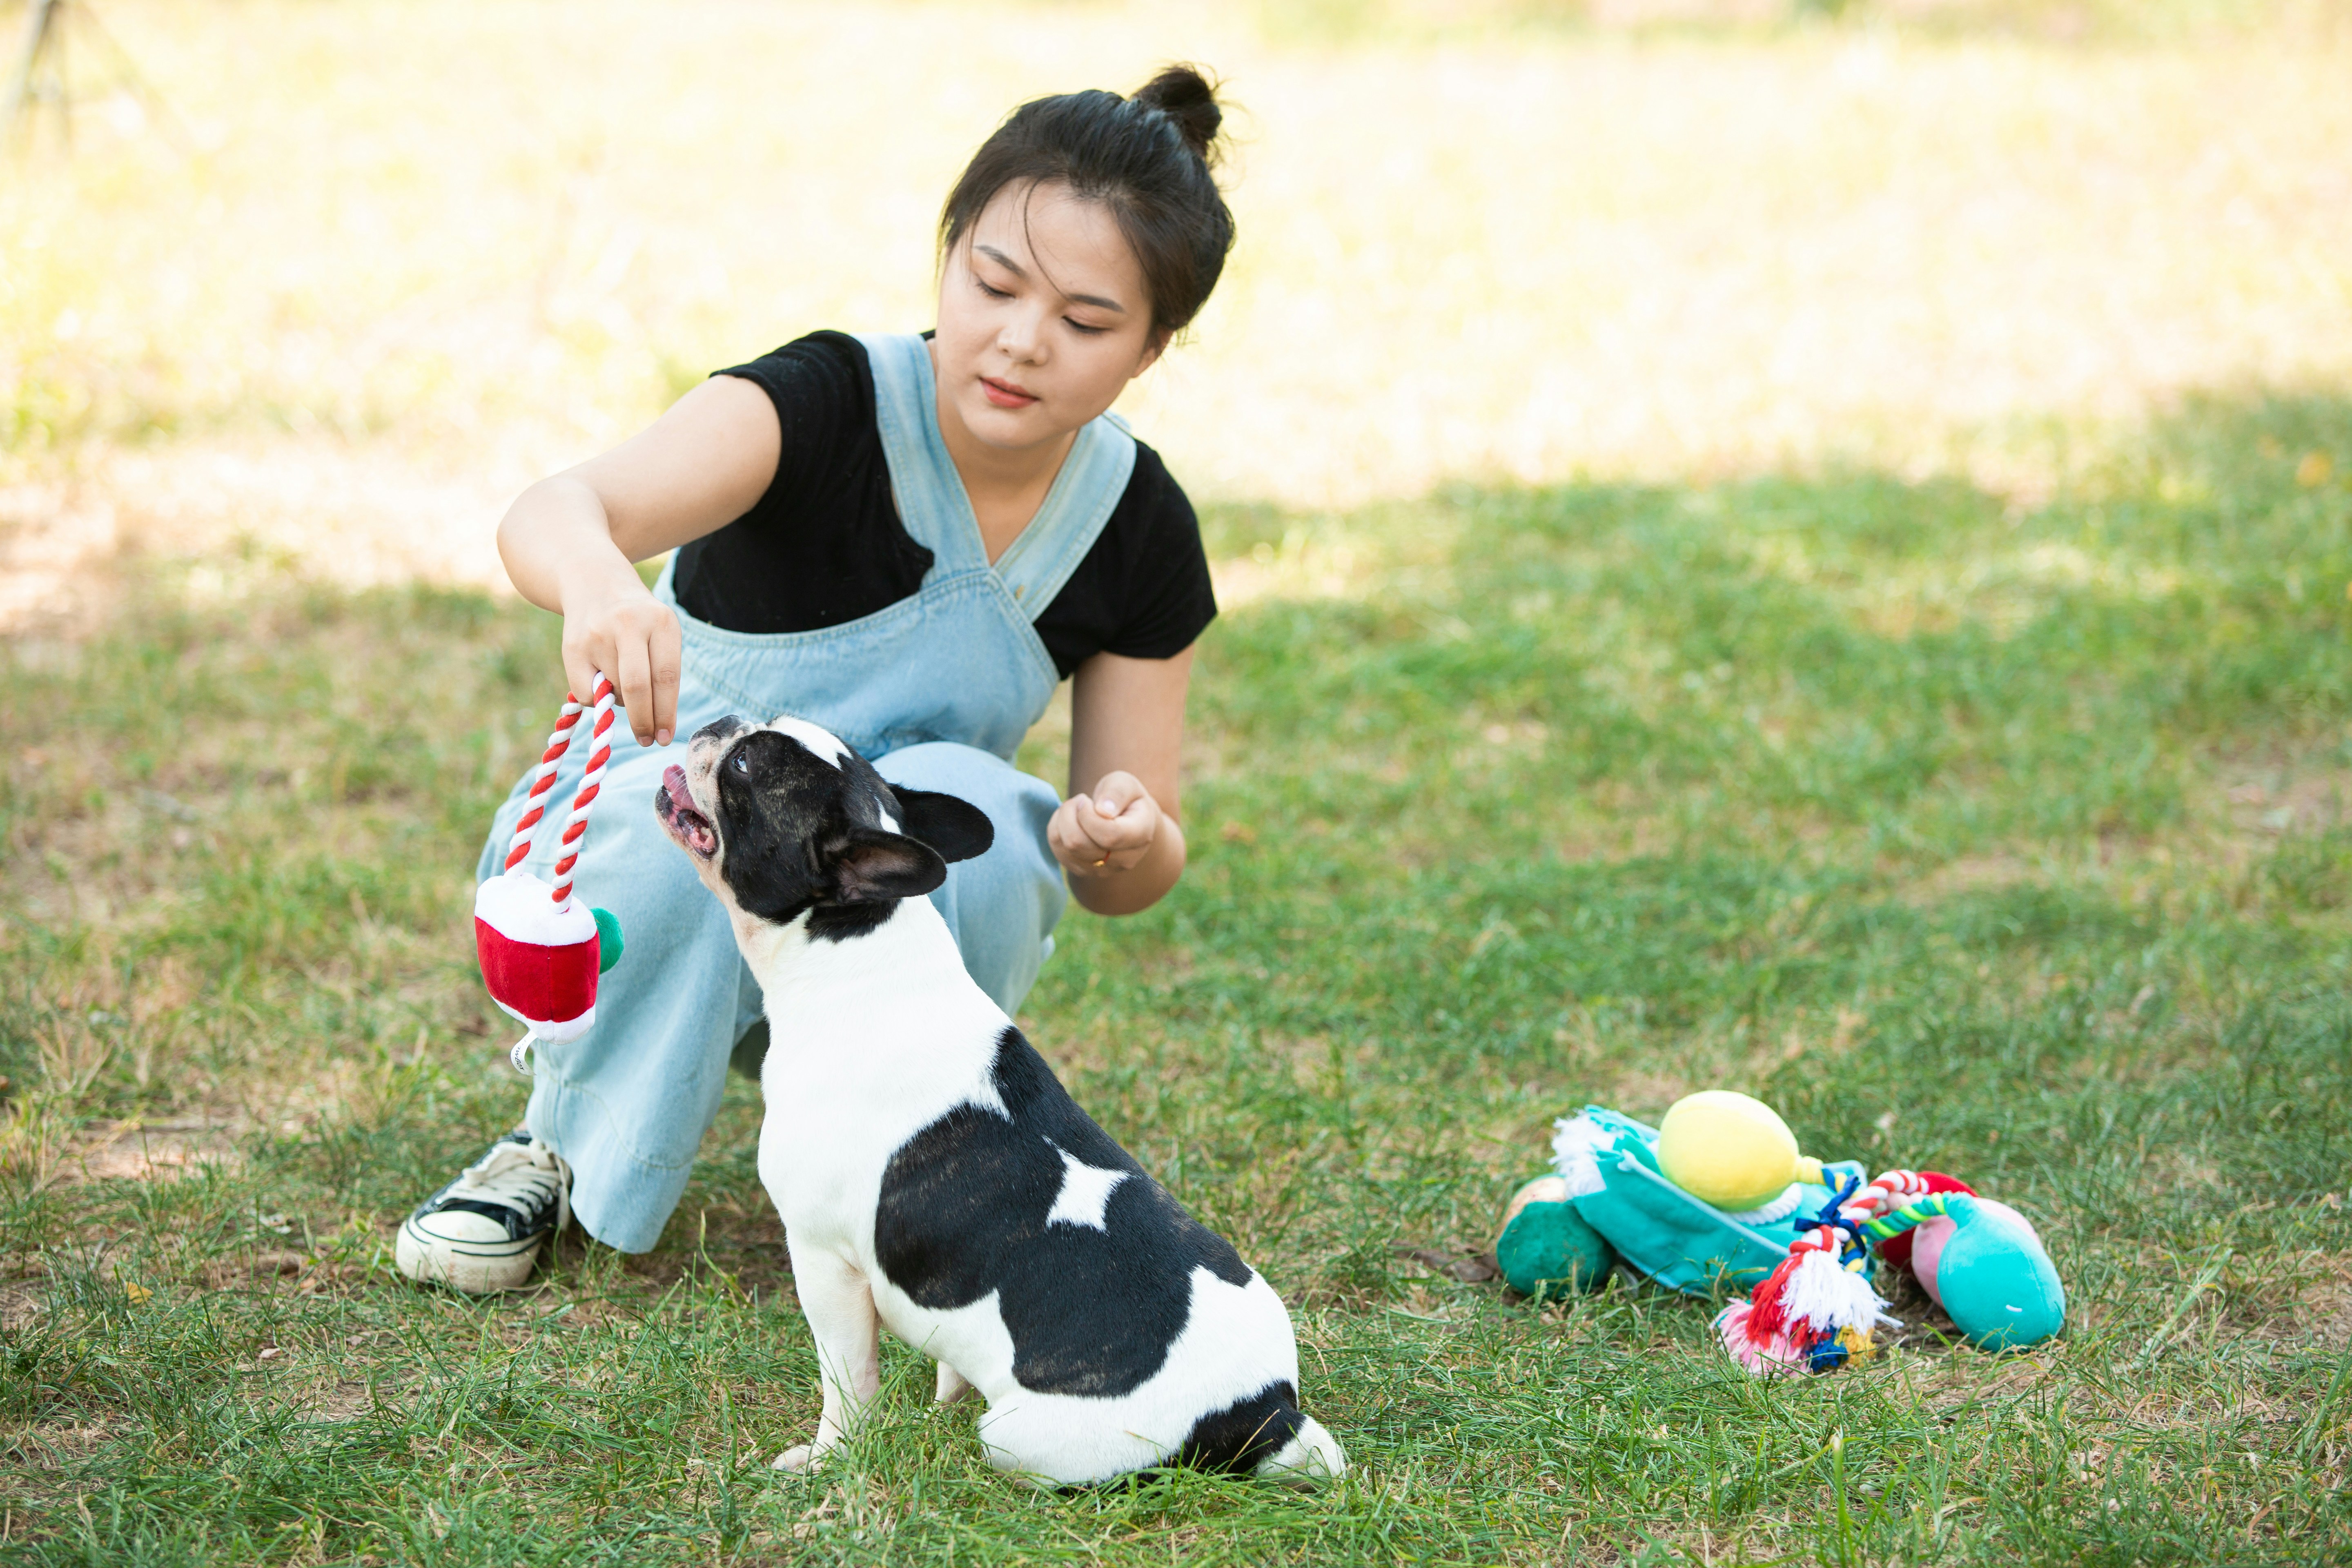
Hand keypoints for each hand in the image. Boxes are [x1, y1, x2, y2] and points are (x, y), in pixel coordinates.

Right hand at [560, 574, 682, 747]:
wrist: (594, 582)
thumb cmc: (638, 622)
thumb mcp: (659, 634)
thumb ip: (660, 673)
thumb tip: (655, 726)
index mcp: (661, 622)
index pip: (666, 676)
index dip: (666, 713)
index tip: (665, 737)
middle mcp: (629, 624)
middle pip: (637, 687)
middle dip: (643, 721)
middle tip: (647, 740)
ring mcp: (597, 634)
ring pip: (612, 691)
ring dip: (620, 701)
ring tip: (621, 682)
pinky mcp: (572, 646)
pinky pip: (586, 693)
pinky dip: (597, 699)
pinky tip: (600, 679)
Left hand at [1049, 770, 1162, 878]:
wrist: (1124, 818)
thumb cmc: (1124, 798)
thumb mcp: (1125, 783)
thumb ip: (1117, 792)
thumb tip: (1103, 811)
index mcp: (1141, 835)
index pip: (1109, 835)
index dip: (1088, 816)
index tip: (1085, 800)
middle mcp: (1125, 859)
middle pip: (1080, 844)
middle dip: (1070, 814)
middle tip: (1079, 800)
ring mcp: (1104, 869)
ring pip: (1066, 848)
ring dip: (1062, 821)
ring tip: (1075, 808)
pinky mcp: (1084, 871)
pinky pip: (1058, 852)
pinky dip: (1056, 831)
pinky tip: (1070, 821)